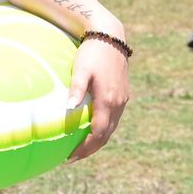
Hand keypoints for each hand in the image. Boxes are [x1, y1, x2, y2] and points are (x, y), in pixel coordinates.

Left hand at [65, 35, 129, 161]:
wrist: (110, 36)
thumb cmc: (92, 52)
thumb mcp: (81, 70)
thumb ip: (76, 89)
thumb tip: (69, 108)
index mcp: (108, 101)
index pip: (98, 133)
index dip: (85, 148)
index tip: (71, 156)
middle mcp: (118, 104)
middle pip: (106, 135)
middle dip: (90, 149)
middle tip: (73, 157)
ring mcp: (122, 100)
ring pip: (112, 128)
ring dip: (98, 140)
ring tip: (81, 147)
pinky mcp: (123, 94)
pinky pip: (114, 118)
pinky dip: (104, 129)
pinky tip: (92, 127)